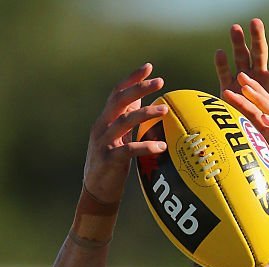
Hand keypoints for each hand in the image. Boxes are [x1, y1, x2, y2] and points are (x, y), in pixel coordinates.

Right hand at [82, 64, 167, 203]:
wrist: (97, 192)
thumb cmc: (112, 163)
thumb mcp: (119, 138)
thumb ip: (126, 118)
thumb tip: (139, 99)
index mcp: (105, 120)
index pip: (117, 93)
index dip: (131, 79)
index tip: (148, 67)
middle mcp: (102, 127)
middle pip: (119, 100)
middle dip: (139, 88)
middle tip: (160, 81)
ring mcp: (103, 143)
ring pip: (124, 122)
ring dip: (145, 114)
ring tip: (164, 111)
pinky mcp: (108, 160)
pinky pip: (128, 150)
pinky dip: (145, 147)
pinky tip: (161, 148)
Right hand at [215, 18, 268, 141]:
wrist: (256, 142)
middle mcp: (260, 78)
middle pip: (260, 54)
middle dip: (258, 38)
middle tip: (256, 22)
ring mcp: (243, 82)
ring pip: (241, 58)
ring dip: (238, 43)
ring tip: (235, 28)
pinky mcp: (228, 89)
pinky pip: (224, 74)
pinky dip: (222, 64)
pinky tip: (220, 53)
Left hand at [221, 65, 268, 221]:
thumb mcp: (246, 171)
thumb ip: (232, 160)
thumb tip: (205, 159)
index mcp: (266, 133)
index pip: (254, 109)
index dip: (242, 97)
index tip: (226, 88)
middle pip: (265, 103)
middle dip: (253, 88)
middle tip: (239, 75)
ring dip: (259, 98)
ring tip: (245, 87)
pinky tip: (263, 118)